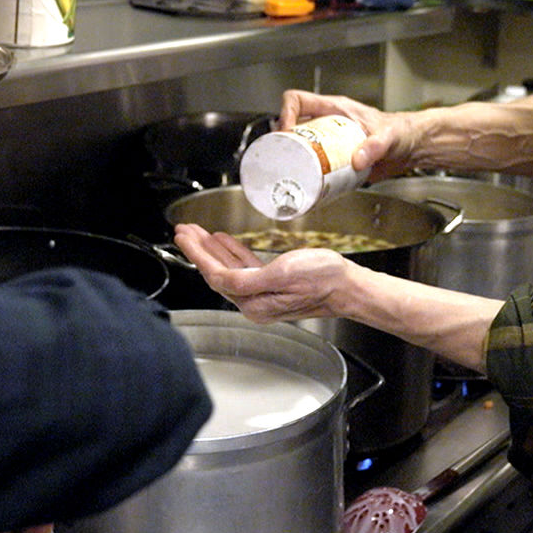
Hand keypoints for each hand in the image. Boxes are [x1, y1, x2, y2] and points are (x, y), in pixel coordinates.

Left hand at [171, 223, 357, 322]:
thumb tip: (220, 277)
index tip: (184, 236)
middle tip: (184, 230)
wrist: (348, 286)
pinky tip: (224, 242)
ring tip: (198, 233)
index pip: (215, 276)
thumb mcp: (283, 274)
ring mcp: (263, 294)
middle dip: (199, 249)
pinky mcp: (272, 285)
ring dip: (212, 249)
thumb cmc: (322, 279)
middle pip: (217, 272)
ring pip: (228, 269)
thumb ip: (248, 278)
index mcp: (254, 302)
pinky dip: (232, 253)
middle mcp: (254, 302)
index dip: (197, 254)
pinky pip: (244, 268)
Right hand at [277, 90, 411, 180]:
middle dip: (283, 142)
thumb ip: (374, 146)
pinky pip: (314, 163)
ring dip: (293, 159)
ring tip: (291, 173)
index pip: (297, 100)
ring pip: (300, 145)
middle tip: (283, 159)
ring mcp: (330, 141)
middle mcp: (327, 123)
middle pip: (293, 125)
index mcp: (334, 109)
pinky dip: (308, 174)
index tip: (286, 133)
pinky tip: (310, 185)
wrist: (411, 147)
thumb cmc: (400, 131)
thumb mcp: (387, 137)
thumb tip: (356, 160)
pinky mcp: (335, 158)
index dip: (286, 114)